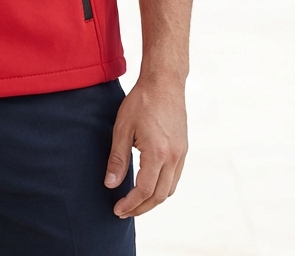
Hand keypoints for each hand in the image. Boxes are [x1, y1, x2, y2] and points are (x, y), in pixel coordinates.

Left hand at [104, 75, 187, 217]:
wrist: (164, 82)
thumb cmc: (141, 101)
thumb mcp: (122, 128)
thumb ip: (117, 159)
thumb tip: (110, 185)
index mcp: (157, 153)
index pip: (144, 190)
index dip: (130, 204)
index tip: (117, 209)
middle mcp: (174, 157)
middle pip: (160, 196)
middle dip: (141, 208)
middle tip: (124, 212)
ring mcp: (181, 154)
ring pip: (170, 189)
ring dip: (153, 200)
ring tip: (135, 203)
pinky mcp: (183, 149)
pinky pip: (175, 177)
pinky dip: (163, 188)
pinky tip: (150, 186)